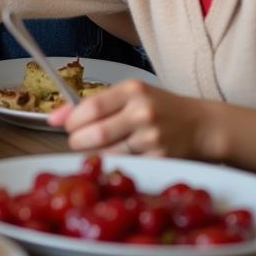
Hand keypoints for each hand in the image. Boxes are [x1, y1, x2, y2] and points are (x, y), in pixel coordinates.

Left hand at [48, 80, 206, 157]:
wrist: (203, 125)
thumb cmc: (159, 107)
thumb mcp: (128, 96)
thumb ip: (91, 104)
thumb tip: (53, 118)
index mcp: (132, 90)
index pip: (91, 106)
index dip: (72, 120)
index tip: (66, 126)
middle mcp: (142, 112)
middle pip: (95, 133)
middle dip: (77, 140)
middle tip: (77, 140)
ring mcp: (153, 138)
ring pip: (107, 153)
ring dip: (92, 154)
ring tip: (93, 149)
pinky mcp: (161, 160)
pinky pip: (125, 165)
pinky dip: (111, 164)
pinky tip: (112, 158)